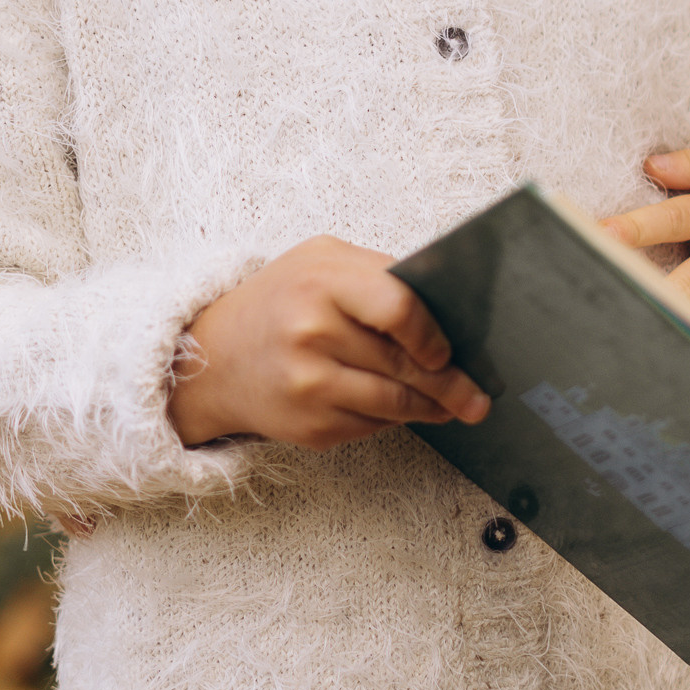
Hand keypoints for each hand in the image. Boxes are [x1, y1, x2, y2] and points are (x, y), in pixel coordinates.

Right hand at [169, 237, 490, 448]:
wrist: (212, 357)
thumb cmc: (281, 301)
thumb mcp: (321, 263)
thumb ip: (378, 278)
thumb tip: (447, 312)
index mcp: (322, 281)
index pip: (399, 308)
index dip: (432, 334)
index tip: (448, 349)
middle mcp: (312, 332)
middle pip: (404, 363)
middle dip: (450, 384)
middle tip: (477, 397)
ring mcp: (308, 384)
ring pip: (395, 403)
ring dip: (432, 408)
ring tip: (454, 407)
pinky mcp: (309, 426)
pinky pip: (371, 425)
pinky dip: (392, 419)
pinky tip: (403, 411)